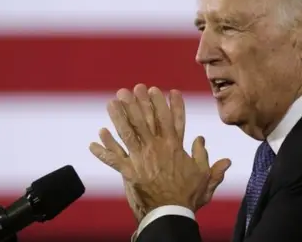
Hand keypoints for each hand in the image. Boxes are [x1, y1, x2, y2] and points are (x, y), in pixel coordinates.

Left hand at [90, 84, 231, 215]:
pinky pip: (114, 159)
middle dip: (138, 103)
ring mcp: (142, 159)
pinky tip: (95, 138)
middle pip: (146, 120)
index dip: (168, 103)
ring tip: (111, 102)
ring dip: (118, 116)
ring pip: (128, 133)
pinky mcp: (130, 172)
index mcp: (175, 147)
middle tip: (131, 88)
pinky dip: (104, 149)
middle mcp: (157, 148)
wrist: (171, 213)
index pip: (172, 120)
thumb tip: (203, 140)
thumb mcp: (204, 176)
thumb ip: (205, 157)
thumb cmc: (189, 196)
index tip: (164, 89)